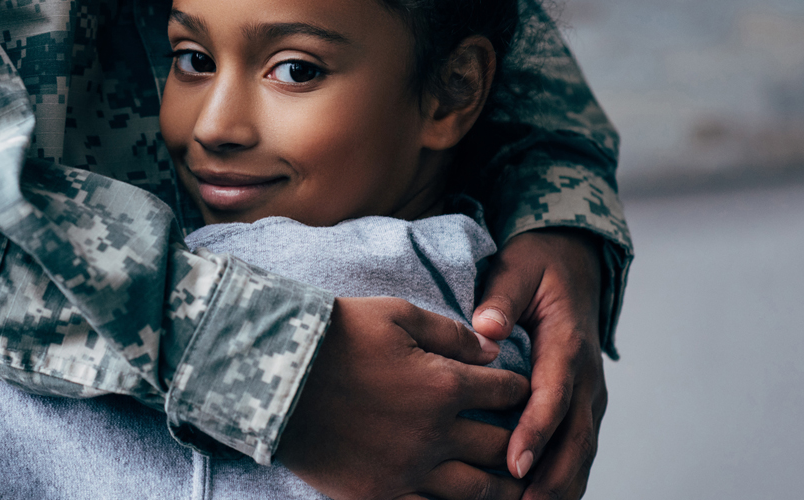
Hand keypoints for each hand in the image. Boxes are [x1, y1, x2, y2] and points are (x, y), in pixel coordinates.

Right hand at [276, 297, 530, 499]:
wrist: (272, 374)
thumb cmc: (334, 336)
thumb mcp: (397, 316)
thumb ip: (451, 335)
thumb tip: (491, 351)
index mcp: (443, 386)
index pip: (506, 392)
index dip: (521, 389)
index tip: (523, 390)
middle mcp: (433, 435)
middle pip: (500, 447)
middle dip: (521, 443)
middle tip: (531, 443)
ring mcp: (406, 472)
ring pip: (476, 492)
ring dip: (501, 487)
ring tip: (516, 487)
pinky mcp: (378, 495)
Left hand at [471, 228, 608, 499]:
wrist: (573, 263)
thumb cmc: (538, 267)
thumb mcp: (518, 268)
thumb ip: (502, 296)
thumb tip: (487, 328)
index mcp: (568, 345)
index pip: (554, 396)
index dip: (536, 432)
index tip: (514, 463)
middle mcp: (586, 377)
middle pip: (576, 437)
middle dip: (552, 477)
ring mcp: (589, 396)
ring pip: (582, 451)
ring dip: (561, 487)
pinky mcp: (583, 407)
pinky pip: (577, 449)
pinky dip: (563, 480)